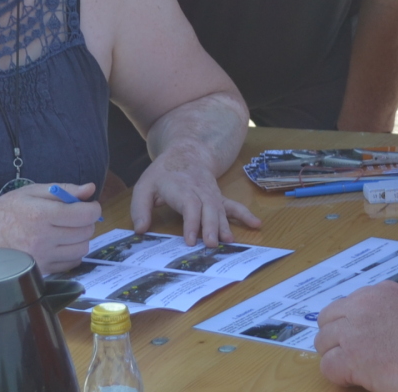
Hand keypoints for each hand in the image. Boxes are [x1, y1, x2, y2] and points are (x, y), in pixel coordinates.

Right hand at [0, 182, 101, 272]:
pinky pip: (70, 264)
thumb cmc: (7, 210)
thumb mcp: (33, 191)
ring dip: (80, 238)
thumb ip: (64, 189)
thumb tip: (91, 189)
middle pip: (86, 232)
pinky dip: (71, 254)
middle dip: (86, 222)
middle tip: (75, 216)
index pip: (85, 214)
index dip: (93, 208)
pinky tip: (59, 244)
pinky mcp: (41, 270)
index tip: (88, 205)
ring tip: (66, 230)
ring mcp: (42, 257)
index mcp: (42, 214)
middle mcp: (43, 238)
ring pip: (81, 249)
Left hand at [131, 143, 260, 246]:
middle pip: (208, 209)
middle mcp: (200, 190)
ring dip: (225, 226)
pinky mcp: (219, 198)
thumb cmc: (164, 173)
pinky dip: (245, 215)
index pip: (189, 205)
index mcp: (181, 188)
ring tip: (228, 242)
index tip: (191, 241)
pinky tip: (256, 224)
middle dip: (211, 227)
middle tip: (211, 245)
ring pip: (220, 210)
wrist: (187, 152)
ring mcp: (212, 194)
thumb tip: (140, 229)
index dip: (191, 223)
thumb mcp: (144, 186)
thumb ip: (140, 208)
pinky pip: (233, 206)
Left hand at [315, 282, 397, 390]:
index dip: (348, 326)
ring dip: (336, 357)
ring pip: (323, 344)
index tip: (360, 341)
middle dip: (336, 339)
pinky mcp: (352, 357)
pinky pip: (328, 367)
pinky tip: (357, 381)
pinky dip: (339, 376)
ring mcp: (354, 330)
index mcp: (381, 292)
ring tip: (355, 371)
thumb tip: (388, 332)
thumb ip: (395, 315)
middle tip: (351, 358)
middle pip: (327, 321)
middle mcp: (362, 305)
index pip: (345, 305)